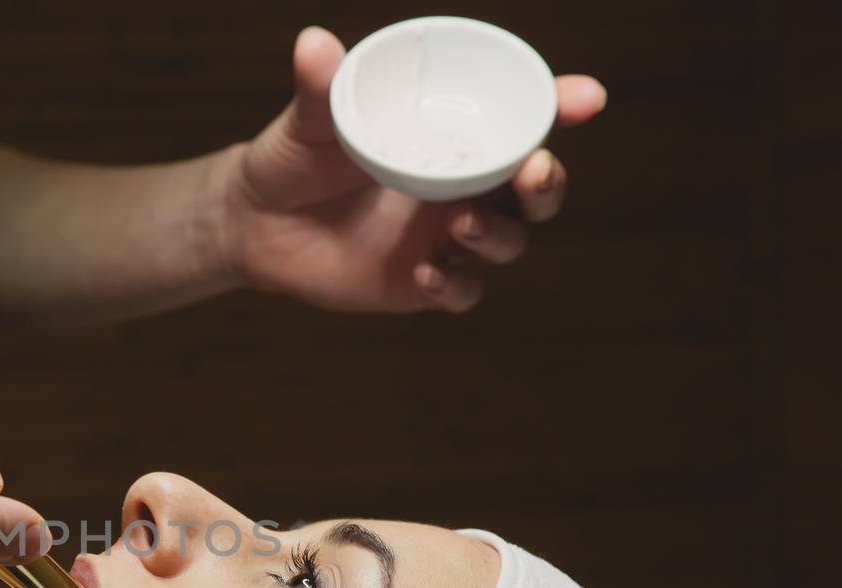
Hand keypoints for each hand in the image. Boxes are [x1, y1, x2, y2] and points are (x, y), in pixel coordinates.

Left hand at [220, 26, 607, 312]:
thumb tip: (313, 42)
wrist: (256, 222)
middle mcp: (464, 186)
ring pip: (508, 242)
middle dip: (548, 182)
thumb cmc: (293, 156)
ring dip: (499, 234)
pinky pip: (461, 291)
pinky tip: (425, 272)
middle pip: (535, 190)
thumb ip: (319, 88)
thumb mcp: (308, 120)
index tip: (585, 97)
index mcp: (452, 136)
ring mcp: (447, 237)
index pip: (520, 119)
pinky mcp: (423, 282)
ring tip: (460, 224)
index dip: (559, 107)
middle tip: (532, 170)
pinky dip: (453, 285)